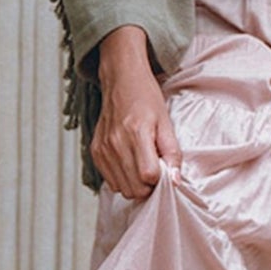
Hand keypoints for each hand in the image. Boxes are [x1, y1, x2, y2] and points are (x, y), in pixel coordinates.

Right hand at [90, 25, 181, 199]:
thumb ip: (172, 153)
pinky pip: (110, 181)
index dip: (160, 178)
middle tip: (154, 169)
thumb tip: (175, 181)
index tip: (164, 169)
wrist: (121, 81)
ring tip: (141, 165)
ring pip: (121, 189)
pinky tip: (128, 163)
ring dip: (134, 184)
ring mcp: (103, 149)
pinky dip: (121, 178)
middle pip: (134, 188)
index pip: (148, 176)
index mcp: (136, 133)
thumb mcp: (166, 122)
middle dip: (148, 186)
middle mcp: (116, 143)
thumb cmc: (145, 98)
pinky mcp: (95, 152)